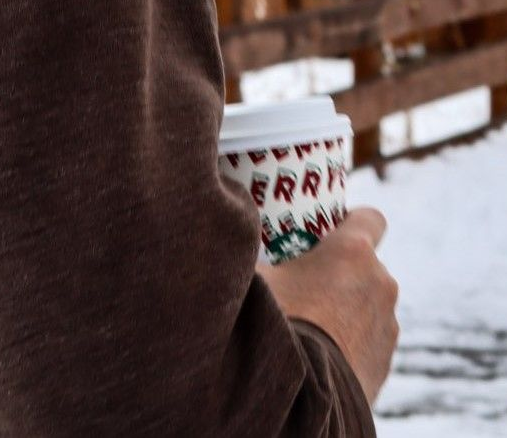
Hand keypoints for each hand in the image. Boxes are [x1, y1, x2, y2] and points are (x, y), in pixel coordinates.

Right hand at [255, 207, 399, 407]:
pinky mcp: (386, 362)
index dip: (351, 221)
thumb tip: (227, 232)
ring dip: (348, 309)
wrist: (299, 397)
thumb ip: (251, 251)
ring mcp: (388, 325)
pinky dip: (351, 341)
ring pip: (370, 304)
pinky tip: (321, 352)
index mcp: (353, 252)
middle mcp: (380, 283)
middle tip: (306, 283)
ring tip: (312, 325)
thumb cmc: (276, 323)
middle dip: (342, 271)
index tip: (329, 232)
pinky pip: (369, 340)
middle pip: (366, 265)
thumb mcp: (253, 276)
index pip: (371, 217)